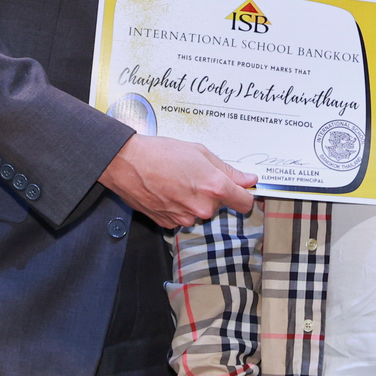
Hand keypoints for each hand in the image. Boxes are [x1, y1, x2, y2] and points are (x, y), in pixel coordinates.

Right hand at [99, 133, 256, 227]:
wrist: (127, 163)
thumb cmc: (160, 153)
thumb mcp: (200, 152)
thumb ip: (228, 170)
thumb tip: (248, 179)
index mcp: (214, 188)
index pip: (245, 203)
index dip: (244, 195)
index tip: (241, 190)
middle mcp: (202, 207)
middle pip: (219, 205)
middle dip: (211, 192)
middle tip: (194, 174)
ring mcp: (185, 218)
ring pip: (199, 211)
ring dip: (193, 200)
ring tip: (176, 181)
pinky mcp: (169, 223)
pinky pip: (182, 216)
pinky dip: (178, 206)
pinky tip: (167, 190)